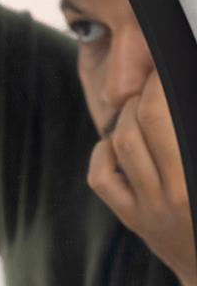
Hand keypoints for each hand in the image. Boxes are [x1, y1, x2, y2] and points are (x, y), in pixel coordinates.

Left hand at [89, 73, 195, 284]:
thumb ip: (193, 131)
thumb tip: (182, 96)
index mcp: (194, 176)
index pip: (162, 115)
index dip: (159, 85)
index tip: (164, 70)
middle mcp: (175, 192)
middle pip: (141, 123)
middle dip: (144, 93)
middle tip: (153, 82)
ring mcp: (150, 208)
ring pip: (121, 145)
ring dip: (125, 116)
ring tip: (139, 106)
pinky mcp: (135, 219)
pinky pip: (102, 178)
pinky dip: (103, 152)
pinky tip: (116, 142)